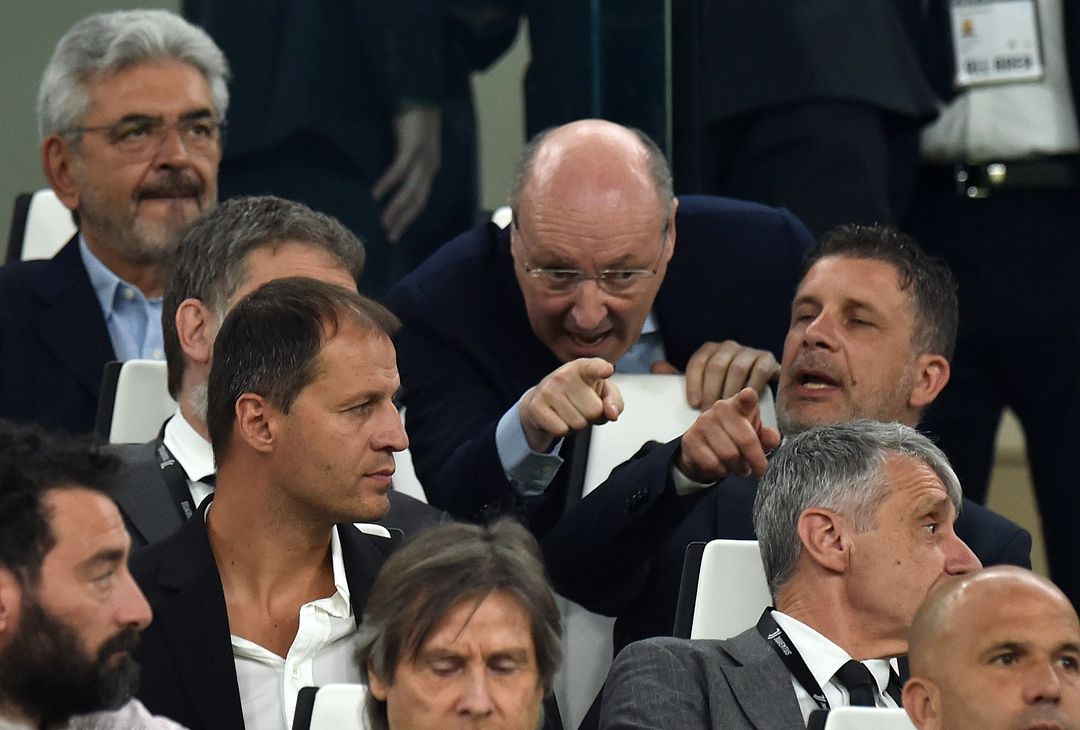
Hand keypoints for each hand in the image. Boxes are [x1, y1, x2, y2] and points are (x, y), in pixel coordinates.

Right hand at [372, 104, 441, 242]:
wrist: (419, 93)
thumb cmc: (411, 119)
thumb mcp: (410, 146)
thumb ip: (405, 163)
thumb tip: (391, 181)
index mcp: (430, 168)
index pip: (420, 200)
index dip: (409, 218)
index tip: (395, 232)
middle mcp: (429, 167)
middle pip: (417, 201)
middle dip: (403, 220)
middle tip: (389, 236)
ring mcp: (422, 158)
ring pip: (410, 191)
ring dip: (396, 209)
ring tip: (383, 223)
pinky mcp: (412, 147)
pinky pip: (399, 171)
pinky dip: (388, 184)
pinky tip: (376, 194)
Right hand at [519, 358, 623, 451]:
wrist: (540, 404)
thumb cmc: (575, 397)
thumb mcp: (600, 394)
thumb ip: (614, 401)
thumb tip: (612, 413)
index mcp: (581, 367)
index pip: (593, 367)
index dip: (601, 369)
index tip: (607, 371)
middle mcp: (563, 375)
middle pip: (594, 410)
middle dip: (591, 417)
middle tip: (580, 409)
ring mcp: (547, 390)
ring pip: (578, 423)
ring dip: (576, 425)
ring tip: (568, 414)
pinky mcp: (536, 406)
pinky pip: (561, 430)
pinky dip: (563, 431)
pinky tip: (557, 419)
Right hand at [675, 387, 780, 481]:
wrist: (702, 450)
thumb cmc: (733, 439)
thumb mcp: (754, 436)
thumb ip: (766, 437)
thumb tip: (773, 439)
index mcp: (738, 405)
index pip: (745, 399)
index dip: (747, 398)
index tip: (748, 396)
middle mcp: (719, 410)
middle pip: (745, 440)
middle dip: (756, 460)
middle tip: (759, 470)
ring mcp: (702, 424)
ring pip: (729, 455)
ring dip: (738, 467)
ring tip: (739, 467)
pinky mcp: (690, 440)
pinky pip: (713, 464)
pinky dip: (722, 471)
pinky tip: (722, 467)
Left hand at [678, 340, 778, 408]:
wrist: (754, 395)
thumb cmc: (724, 390)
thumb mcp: (700, 385)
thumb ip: (677, 378)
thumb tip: (656, 367)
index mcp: (709, 350)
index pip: (697, 362)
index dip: (694, 383)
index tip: (694, 404)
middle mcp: (728, 346)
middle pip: (716, 365)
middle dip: (711, 391)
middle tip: (710, 413)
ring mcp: (749, 351)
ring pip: (736, 368)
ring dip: (730, 391)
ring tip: (726, 412)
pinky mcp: (767, 359)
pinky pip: (759, 371)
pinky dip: (751, 388)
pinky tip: (746, 403)